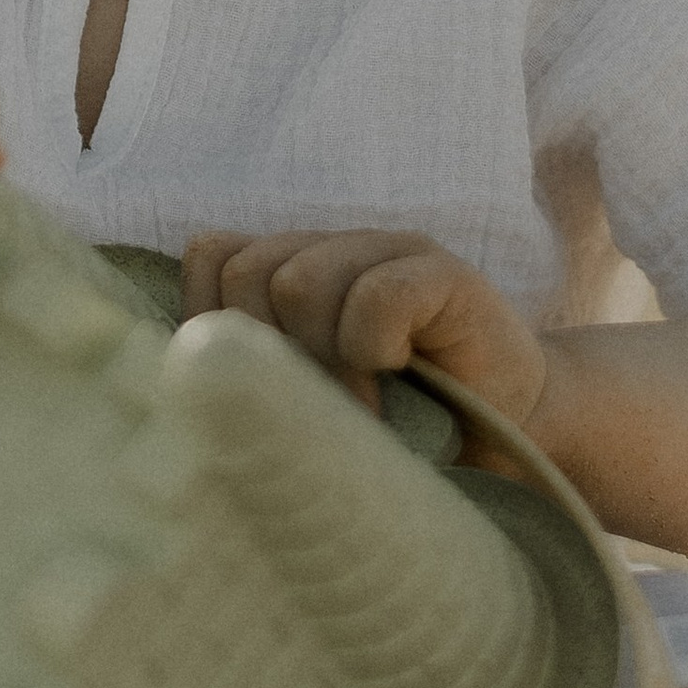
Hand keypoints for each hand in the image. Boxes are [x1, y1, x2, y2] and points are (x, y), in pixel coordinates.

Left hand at [180, 228, 548, 431]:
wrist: (514, 439)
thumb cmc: (396, 432)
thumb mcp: (306, 406)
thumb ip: (250, 380)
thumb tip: (173, 397)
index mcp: (290, 269)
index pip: (210, 257)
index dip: (217, 326)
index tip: (255, 395)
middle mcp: (332, 248)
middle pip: (247, 273)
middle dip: (272, 359)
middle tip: (319, 413)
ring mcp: (387, 249)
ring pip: (300, 281)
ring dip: (324, 364)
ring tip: (362, 410)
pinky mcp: (443, 271)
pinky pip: (376, 293)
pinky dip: (375, 345)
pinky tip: (400, 372)